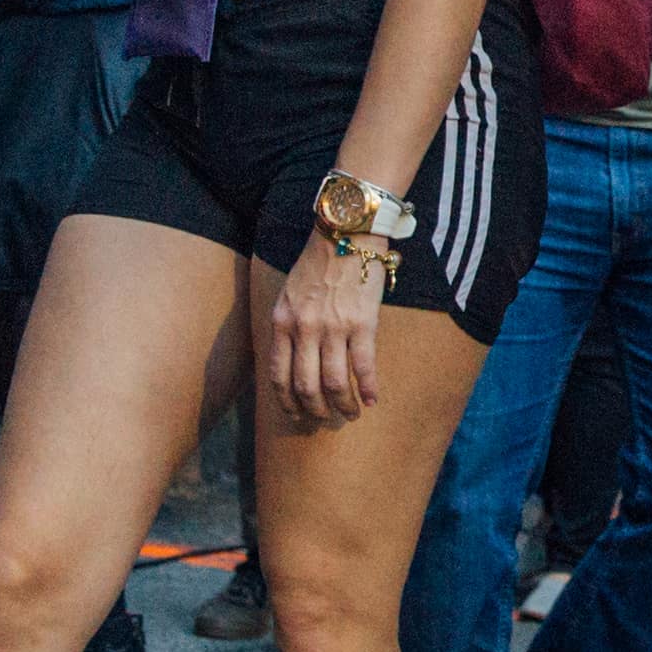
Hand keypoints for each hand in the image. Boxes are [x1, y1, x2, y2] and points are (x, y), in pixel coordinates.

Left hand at [270, 239, 389, 425]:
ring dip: (344, 406)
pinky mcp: (362, 323)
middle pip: (307, 386)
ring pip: (335, 383)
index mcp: (282, 323)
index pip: (279, 377)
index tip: (297, 416)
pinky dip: (369, 388)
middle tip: (324, 419)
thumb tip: (292, 360)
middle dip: (315, 411)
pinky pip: (364, 367)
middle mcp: (305, 329)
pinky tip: (373, 400)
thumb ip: (288, 326)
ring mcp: (334, 327)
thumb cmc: (317, 263)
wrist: (345, 232)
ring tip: (351, 414)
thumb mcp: (289, 294)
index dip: (288, 403)